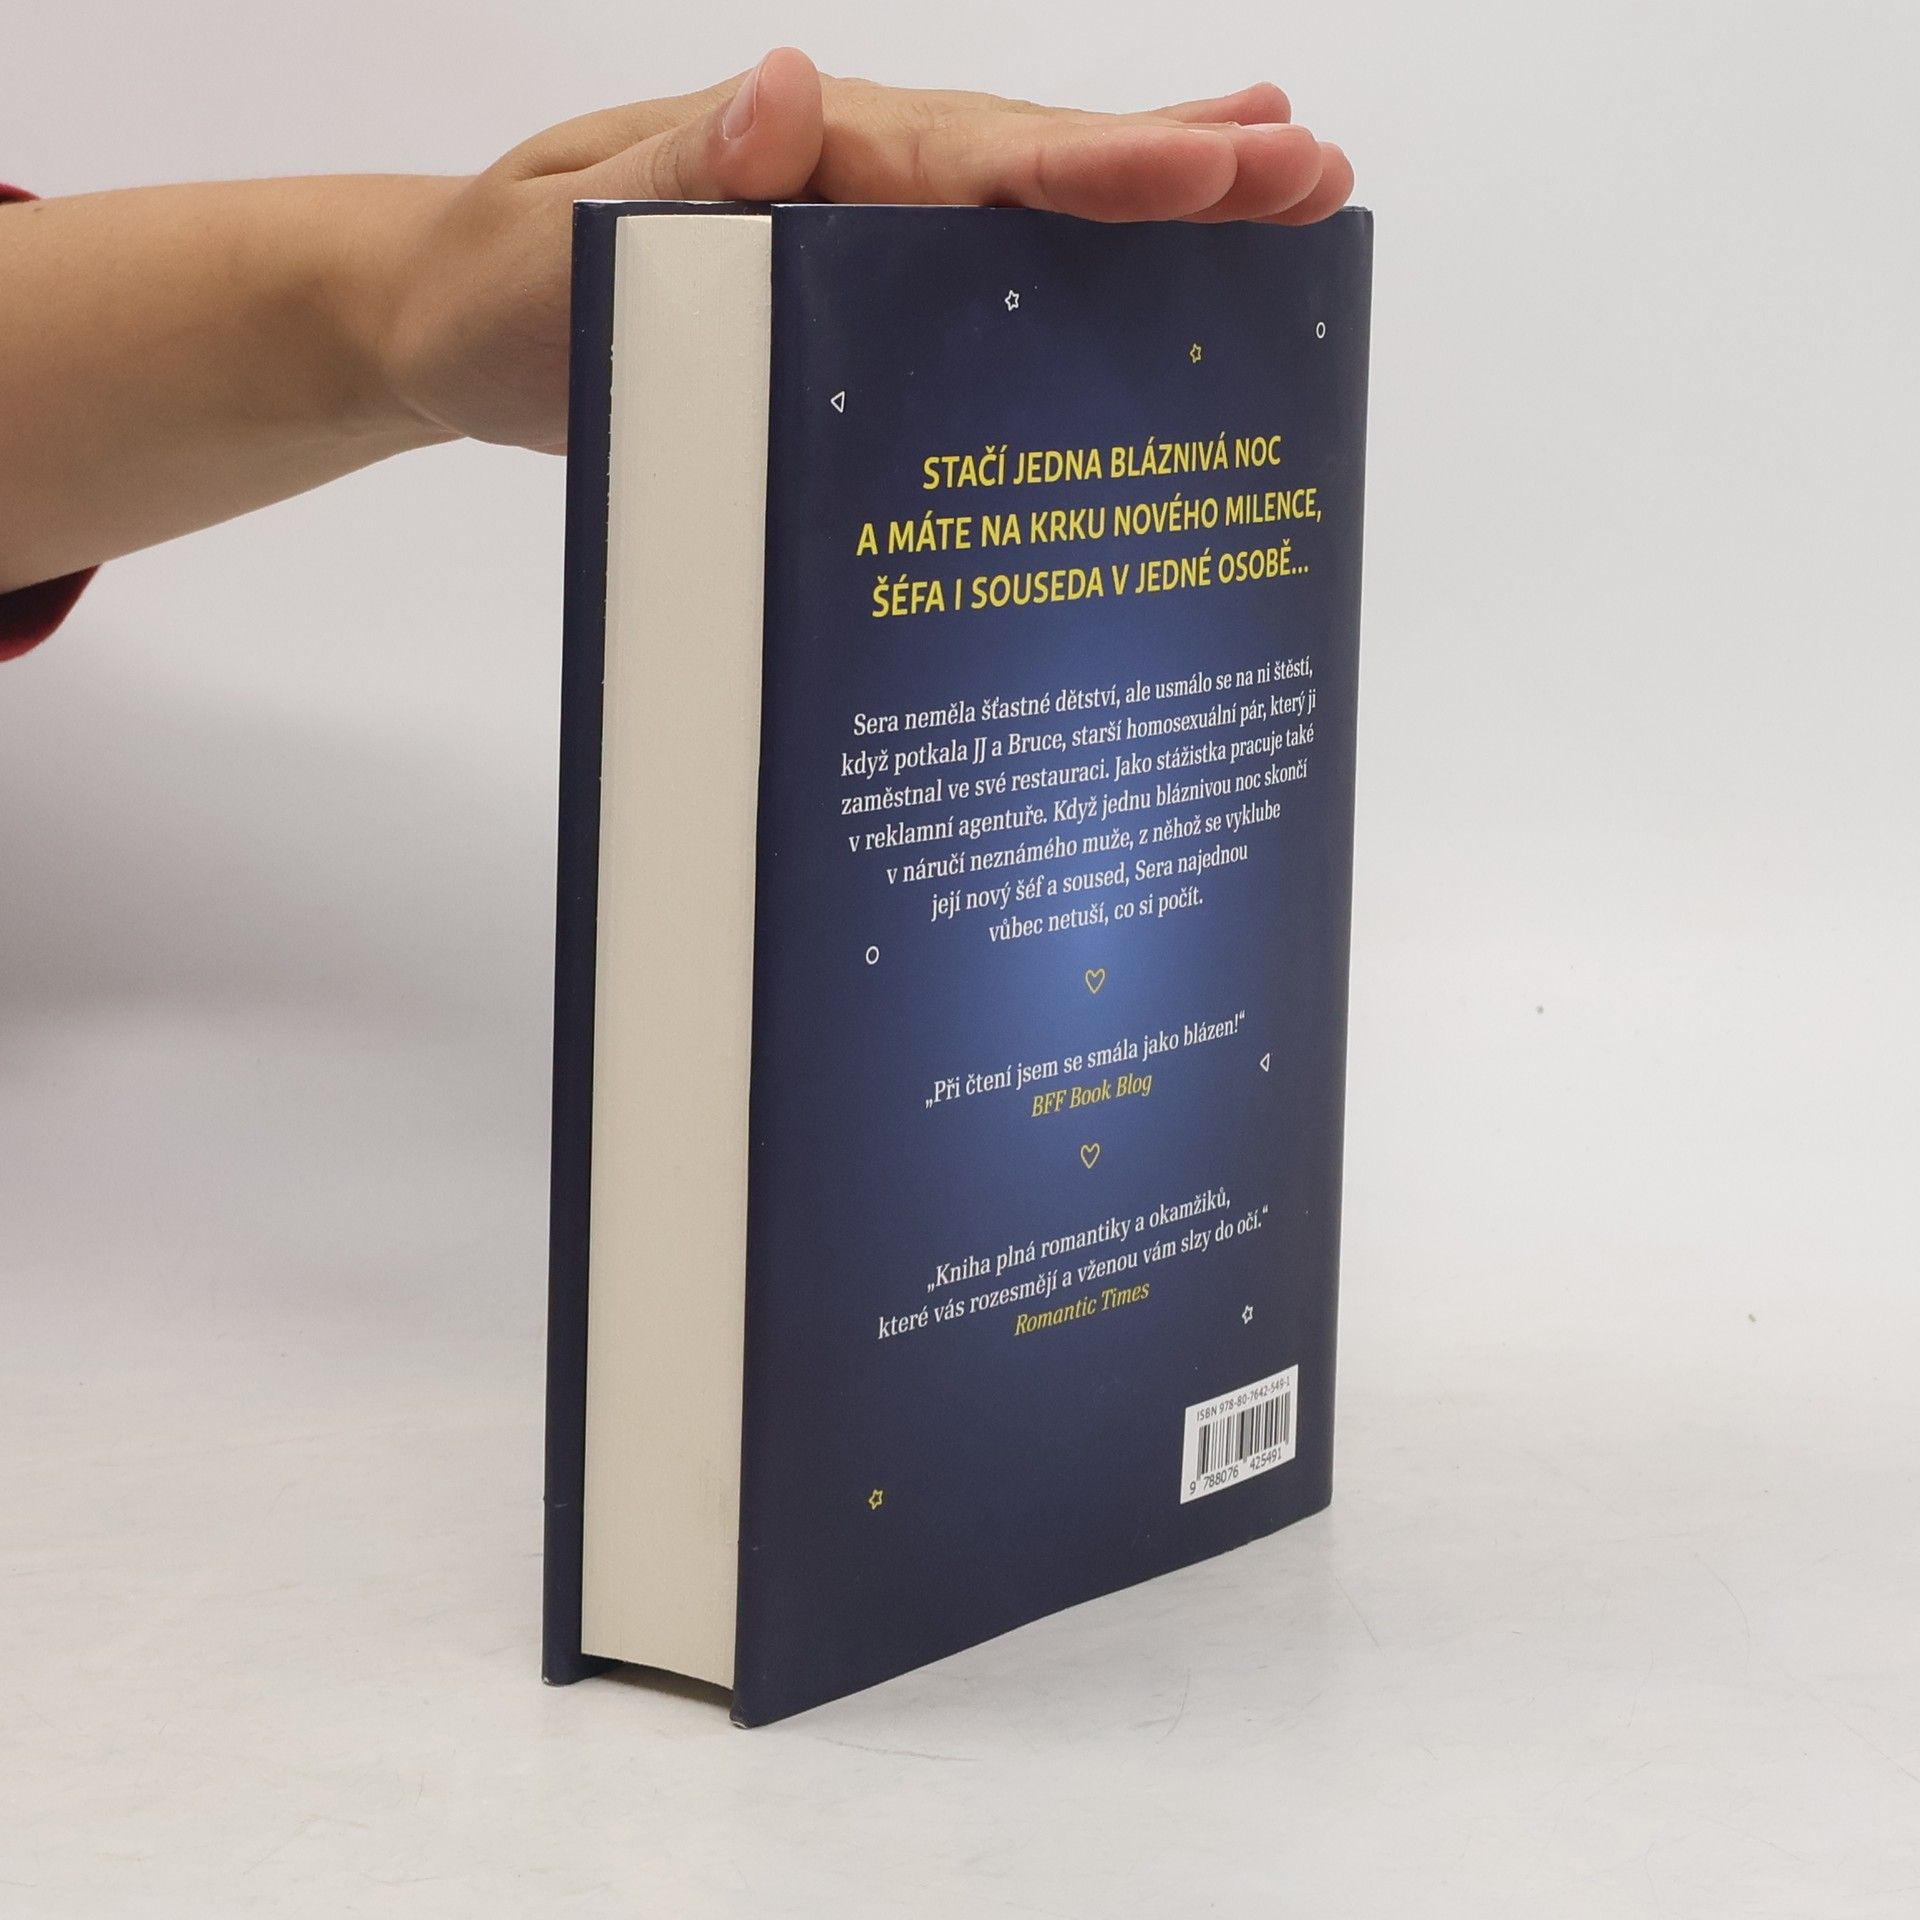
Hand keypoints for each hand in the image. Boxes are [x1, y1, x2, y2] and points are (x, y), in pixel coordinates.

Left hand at [385, 49, 1354, 454]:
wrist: (452, 325)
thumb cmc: (500, 285)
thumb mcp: (566, 238)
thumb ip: (677, 177)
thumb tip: (786, 87)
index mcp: (800, 158)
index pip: (968, 162)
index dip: (1095, 170)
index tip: (1218, 167)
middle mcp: (851, 181)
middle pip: (1034, 170)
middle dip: (1179, 171)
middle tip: (1319, 172)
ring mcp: (861, 237)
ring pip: (1030, 215)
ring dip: (1161, 203)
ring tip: (1291, 186)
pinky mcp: (855, 300)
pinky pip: (984, 282)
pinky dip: (1079, 266)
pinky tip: (1157, 266)